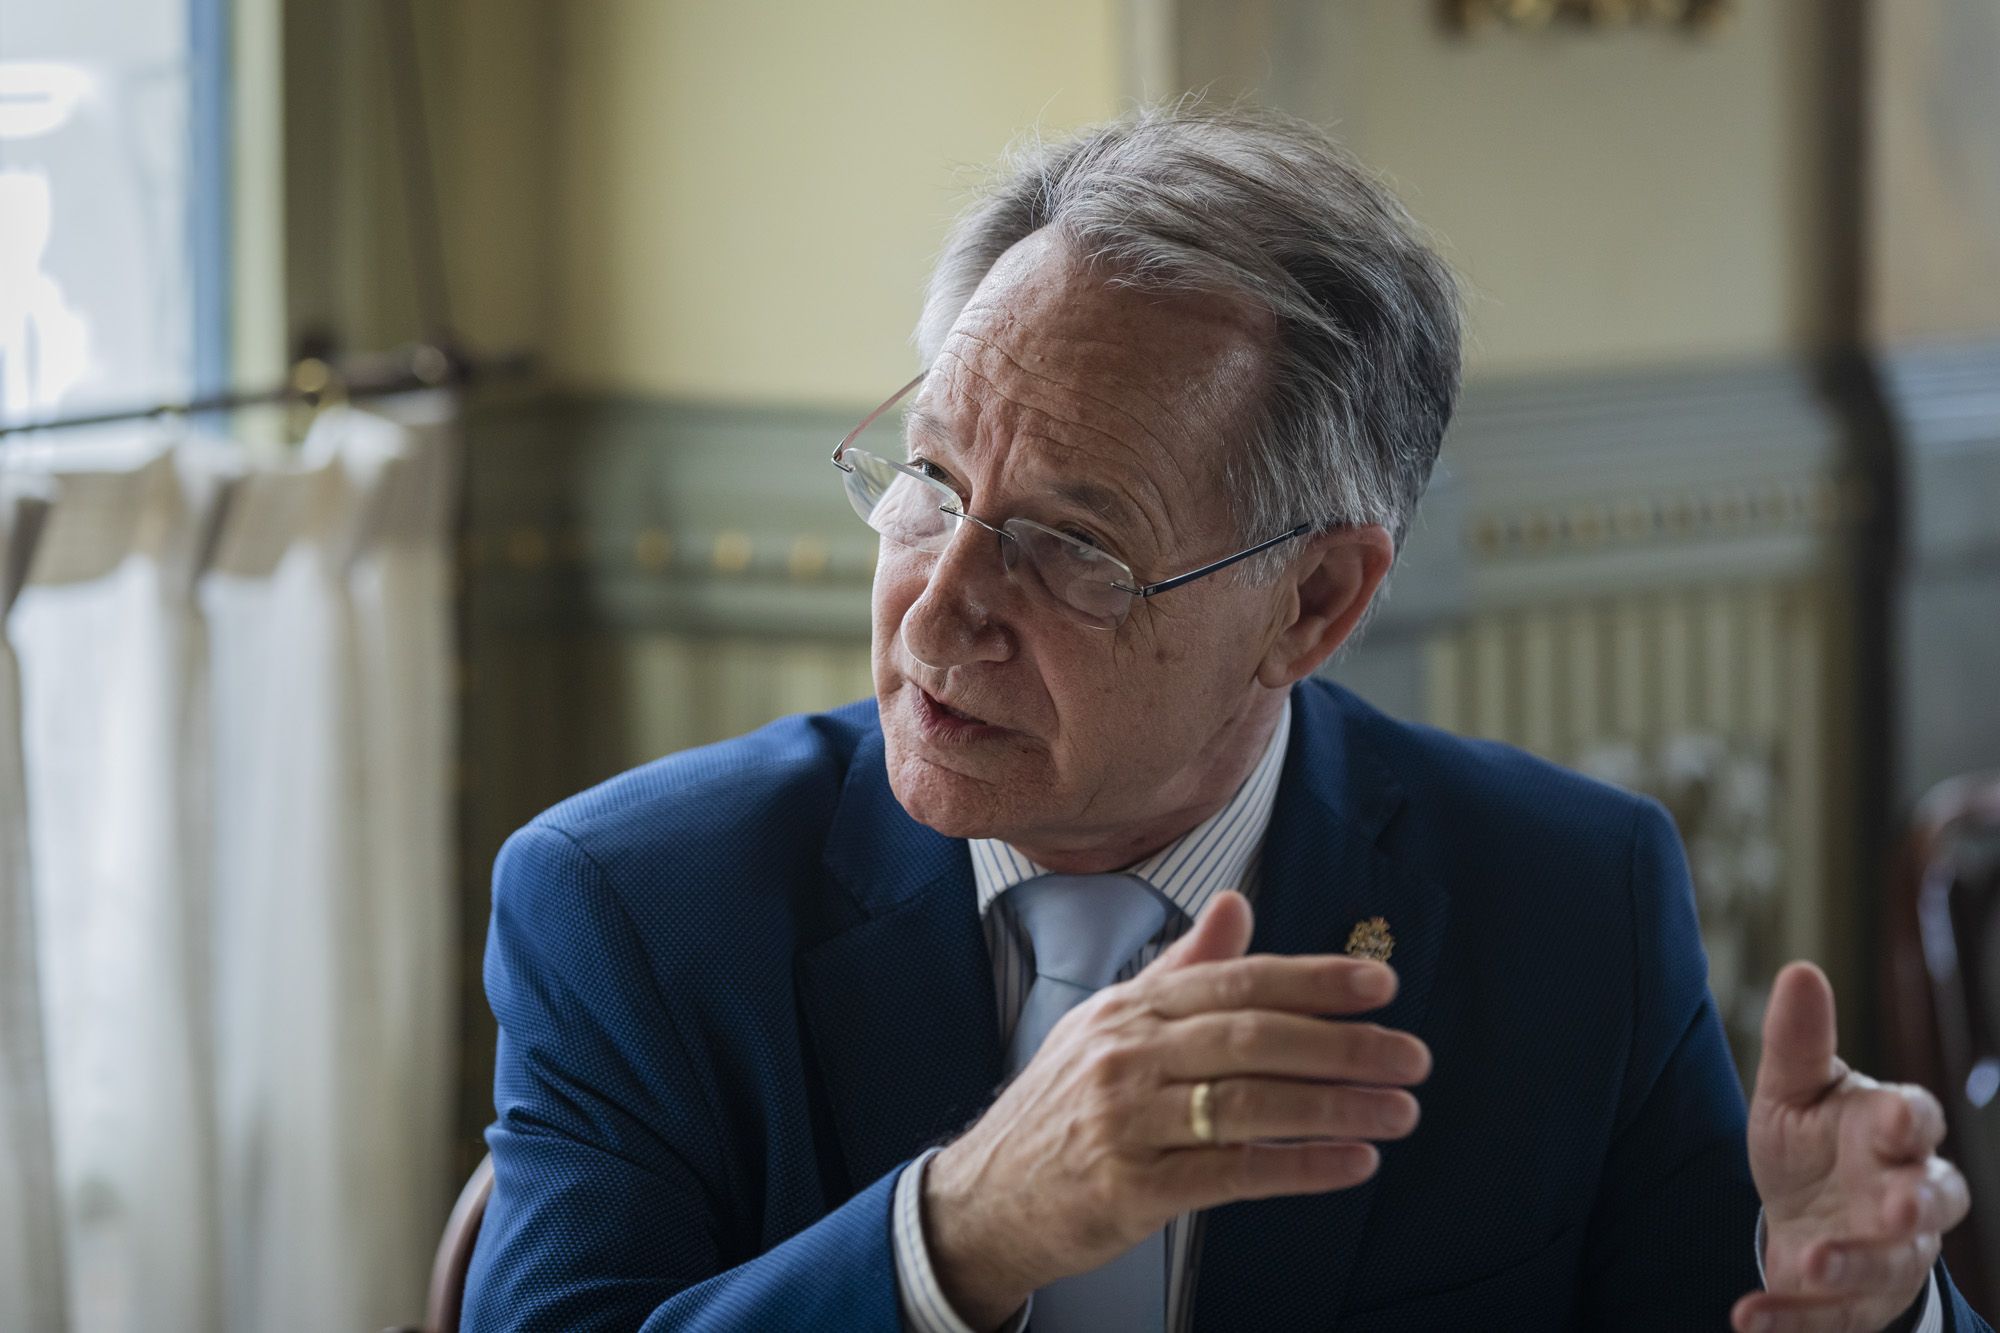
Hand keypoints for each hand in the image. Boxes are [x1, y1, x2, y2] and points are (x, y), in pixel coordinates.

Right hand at [921, 890, 1430, 1330]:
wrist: (986, 1197)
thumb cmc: (1063, 1107)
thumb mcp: (1110, 1026)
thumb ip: (1183, 969)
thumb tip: (1237, 904)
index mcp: (1130, 1008)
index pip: (1234, 981)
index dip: (1312, 980)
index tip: (1380, 985)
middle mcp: (1125, 1055)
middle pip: (1250, 1038)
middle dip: (1342, 1045)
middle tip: (1411, 1055)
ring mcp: (1125, 1121)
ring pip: (1249, 1105)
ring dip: (1336, 1108)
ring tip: (1399, 1111)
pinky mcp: (1131, 1188)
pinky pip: (1232, 1173)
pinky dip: (1300, 1168)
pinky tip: (1352, 1163)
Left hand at [1733, 961, 1970, 1332]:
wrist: (1806, 1219)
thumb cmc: (1814, 1142)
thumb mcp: (1795, 1091)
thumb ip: (1797, 1043)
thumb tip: (1800, 971)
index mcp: (1892, 1131)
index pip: (1919, 1118)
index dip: (1912, 1119)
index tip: (1899, 1116)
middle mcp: (1904, 1194)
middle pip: (1935, 1200)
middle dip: (1919, 1205)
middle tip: (1898, 1208)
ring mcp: (1888, 1254)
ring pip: (1890, 1265)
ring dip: (1855, 1266)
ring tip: (1811, 1263)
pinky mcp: (1854, 1303)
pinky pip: (1831, 1317)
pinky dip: (1791, 1320)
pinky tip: (1746, 1317)